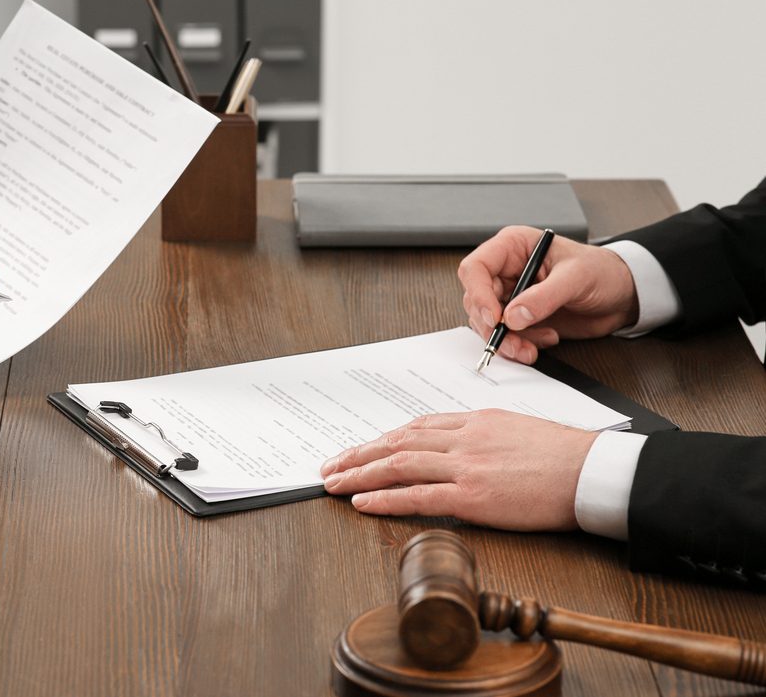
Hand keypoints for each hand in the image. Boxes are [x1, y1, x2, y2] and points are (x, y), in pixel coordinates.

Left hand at [319, 410, 597, 531]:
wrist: (592, 472)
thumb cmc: (564, 456)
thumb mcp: (516, 430)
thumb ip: (482, 436)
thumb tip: (457, 448)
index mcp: (474, 421)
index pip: (416, 427)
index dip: (382, 439)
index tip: (361, 448)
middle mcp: (464, 439)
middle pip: (397, 442)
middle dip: (359, 454)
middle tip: (331, 465)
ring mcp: (466, 466)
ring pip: (398, 464)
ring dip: (360, 474)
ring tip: (334, 483)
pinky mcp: (473, 497)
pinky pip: (417, 496)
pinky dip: (385, 498)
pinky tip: (362, 502)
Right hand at [459, 225, 640, 363]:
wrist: (621, 295)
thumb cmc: (601, 271)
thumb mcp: (576, 278)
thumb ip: (544, 297)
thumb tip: (513, 316)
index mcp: (513, 248)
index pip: (476, 268)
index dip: (479, 294)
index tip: (495, 318)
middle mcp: (505, 271)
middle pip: (476, 300)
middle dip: (493, 325)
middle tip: (513, 341)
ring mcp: (510, 295)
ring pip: (486, 322)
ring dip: (507, 340)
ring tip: (531, 348)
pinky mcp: (519, 317)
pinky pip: (505, 335)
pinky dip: (519, 345)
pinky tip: (544, 340)